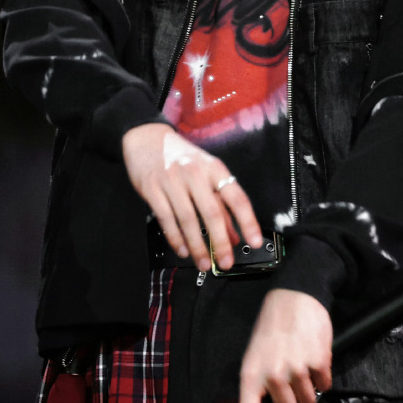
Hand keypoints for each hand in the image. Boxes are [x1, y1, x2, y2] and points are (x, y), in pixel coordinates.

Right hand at [122, 122, 262, 271]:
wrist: (148, 139)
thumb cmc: (182, 158)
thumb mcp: (206, 173)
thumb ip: (221, 203)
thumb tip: (234, 235)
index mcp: (214, 168)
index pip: (236, 197)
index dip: (247, 221)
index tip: (254, 241)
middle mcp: (194, 173)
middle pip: (212, 213)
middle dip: (220, 242)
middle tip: (226, 262)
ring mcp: (172, 180)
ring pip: (188, 220)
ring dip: (198, 246)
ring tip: (205, 263)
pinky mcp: (152, 189)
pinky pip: (166, 219)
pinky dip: (176, 238)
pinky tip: (183, 250)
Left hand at [238, 288, 332, 402]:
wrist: (295, 296)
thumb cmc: (273, 326)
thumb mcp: (255, 354)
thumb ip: (259, 382)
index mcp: (251, 375)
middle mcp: (272, 376)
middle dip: (294, 401)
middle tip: (292, 380)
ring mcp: (296, 370)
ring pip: (308, 401)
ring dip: (309, 387)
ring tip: (303, 363)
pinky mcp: (318, 362)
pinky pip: (325, 385)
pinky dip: (323, 376)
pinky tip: (316, 357)